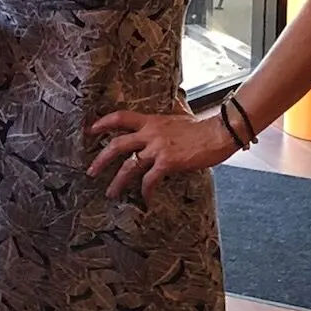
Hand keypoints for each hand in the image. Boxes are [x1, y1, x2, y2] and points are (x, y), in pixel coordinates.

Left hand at [86, 110, 236, 200]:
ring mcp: (158, 148)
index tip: (90, 129)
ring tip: (111, 192)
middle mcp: (150, 133)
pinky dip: (146, 191)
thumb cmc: (202, 127)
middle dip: (101, 159)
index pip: (120, 117)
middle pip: (117, 144)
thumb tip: (171, 111)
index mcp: (151, 121)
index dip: (103, 122)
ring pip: (129, 165)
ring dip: (118, 181)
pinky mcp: (167, 162)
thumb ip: (168, 118)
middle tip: (91, 171)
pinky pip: (150, 179)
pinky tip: (146, 200)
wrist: (219, 132)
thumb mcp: (180, 116)